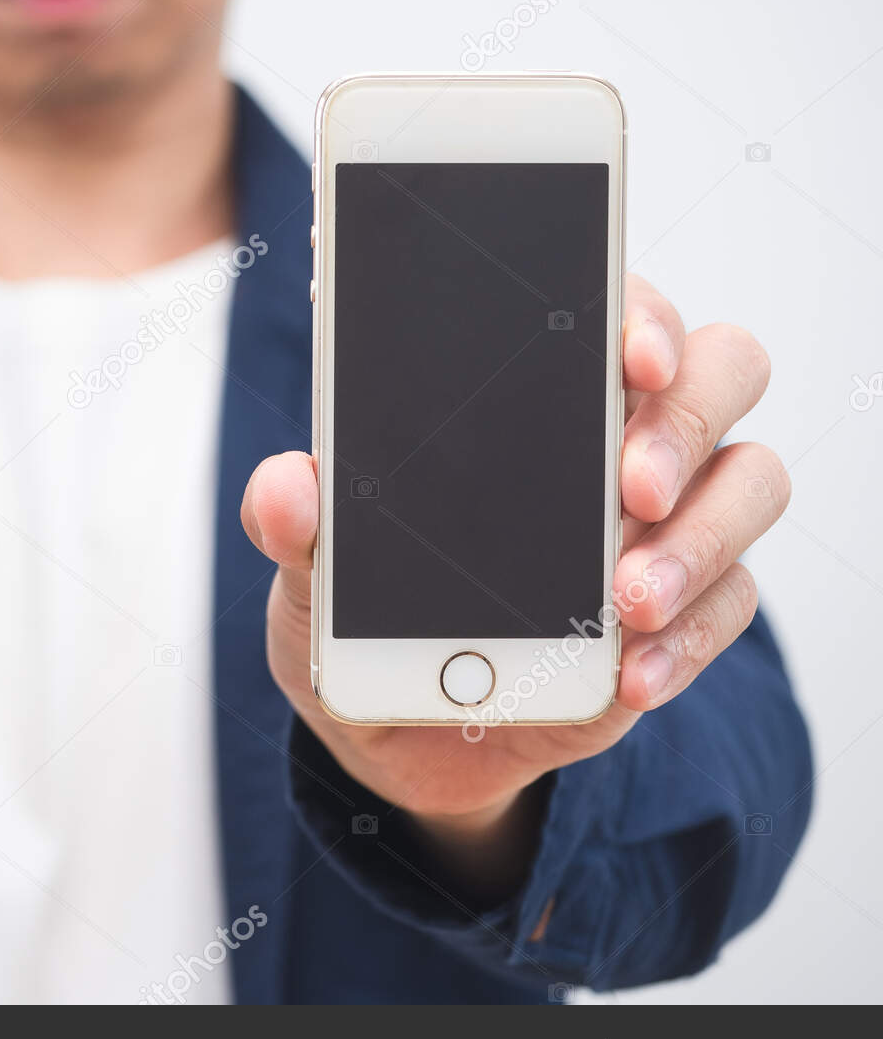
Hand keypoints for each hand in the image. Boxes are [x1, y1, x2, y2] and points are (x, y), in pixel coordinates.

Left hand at [242, 274, 787, 881]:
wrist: (399, 729)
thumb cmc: (364, 614)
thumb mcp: (312, 572)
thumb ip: (297, 523)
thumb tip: (288, 484)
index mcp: (531, 392)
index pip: (614, 309)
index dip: (639, 311)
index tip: (627, 352)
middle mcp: (616, 436)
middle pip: (718, 372)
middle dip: (682, 421)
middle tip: (631, 486)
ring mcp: (661, 523)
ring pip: (749, 482)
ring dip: (700, 540)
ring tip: (626, 600)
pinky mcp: (682, 612)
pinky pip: (730, 603)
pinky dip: (690, 639)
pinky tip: (630, 676)